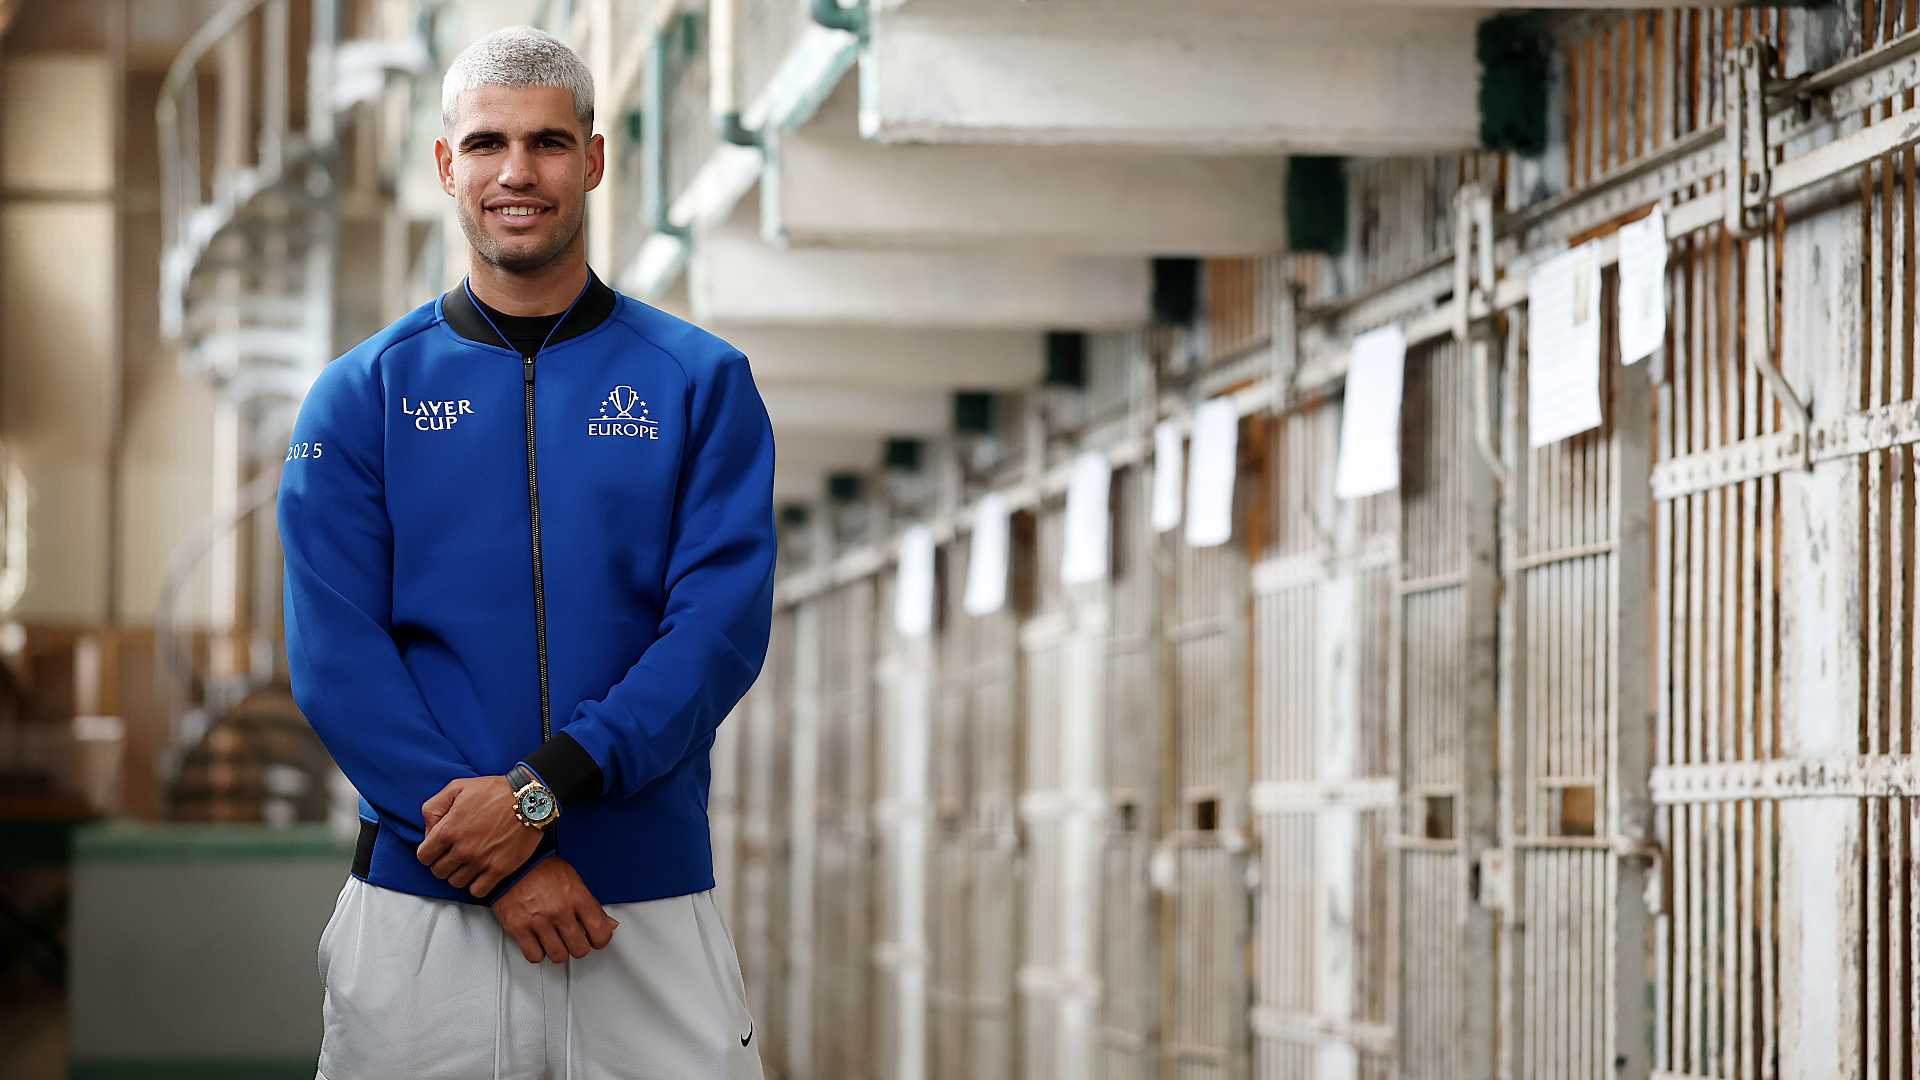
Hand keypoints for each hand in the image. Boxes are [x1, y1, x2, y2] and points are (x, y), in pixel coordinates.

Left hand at [416, 776, 542, 898]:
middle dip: (443, 863)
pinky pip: (477, 891)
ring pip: (456, 883)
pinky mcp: (500, 869)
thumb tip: (428, 830)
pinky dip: (476, 885)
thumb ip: (433, 807)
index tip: (439, 848)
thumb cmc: (494, 790)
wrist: (530, 799)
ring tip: (468, 862)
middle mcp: (462, 849)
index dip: (429, 853)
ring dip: (459, 874)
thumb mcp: (457, 787)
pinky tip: (481, 872)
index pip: (424, 857)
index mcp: (448, 830)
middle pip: (439, 872)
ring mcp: (481, 861)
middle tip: (454, 854)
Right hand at [490, 856, 618, 962]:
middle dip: (578, 947)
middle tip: (574, 940)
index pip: (600, 932)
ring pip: (558, 956)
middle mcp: (559, 910)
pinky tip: (538, 943)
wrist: (512, 863)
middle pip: (579, 949)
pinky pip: (534, 956)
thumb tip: (609, 924)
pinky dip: (537, 953)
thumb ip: (592, 905)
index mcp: (577, 897)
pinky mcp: (518, 928)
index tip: (596, 939)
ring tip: (556, 941)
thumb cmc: (542, 868)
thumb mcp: (574, 880)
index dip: (600, 940)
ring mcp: (538, 921)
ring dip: (558, 951)